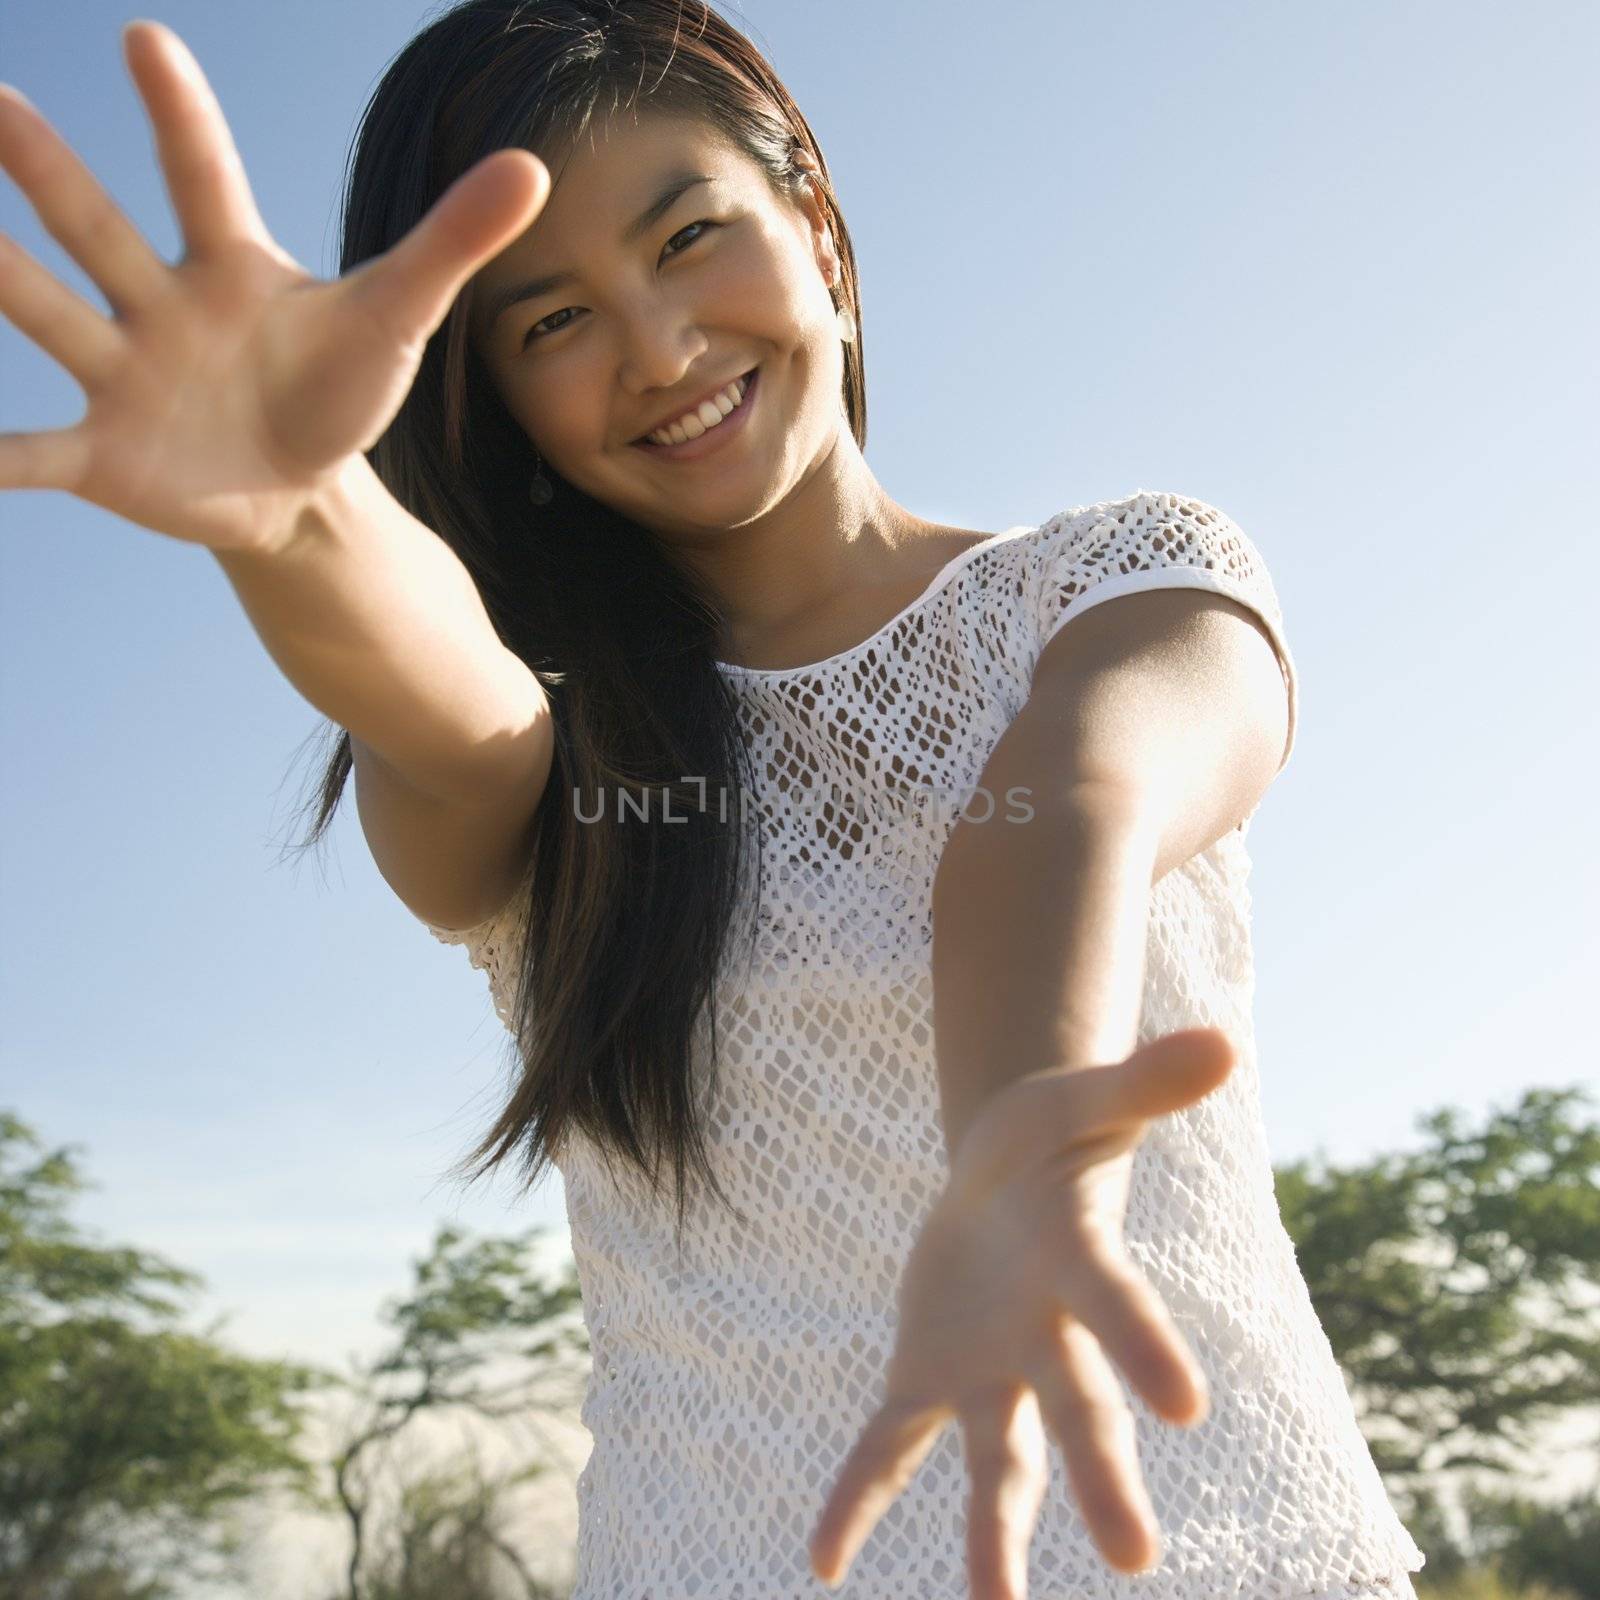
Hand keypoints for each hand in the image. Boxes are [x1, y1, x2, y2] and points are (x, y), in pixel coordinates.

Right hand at [0, 21, 547, 552]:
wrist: (303, 486)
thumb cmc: (340, 386)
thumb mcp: (400, 315)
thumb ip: (453, 240)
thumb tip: (533, 166)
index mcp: (230, 263)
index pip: (202, 176)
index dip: (180, 115)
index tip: (145, 40)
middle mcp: (160, 302)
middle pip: (95, 226)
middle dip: (42, 168)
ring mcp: (123, 374)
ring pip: (50, 315)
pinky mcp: (105, 454)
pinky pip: (35, 453)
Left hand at [807, 1026, 1236, 1599]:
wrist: (1006, 1171)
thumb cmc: (1054, 1137)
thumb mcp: (1084, 1097)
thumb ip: (1146, 1080)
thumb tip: (1225, 1040)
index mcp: (1081, 1261)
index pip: (1117, 1303)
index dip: (1146, 1344)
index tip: (1185, 1406)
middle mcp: (1046, 1334)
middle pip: (1074, 1407)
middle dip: (1101, 1476)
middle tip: (1136, 1557)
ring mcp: (989, 1365)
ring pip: (996, 1459)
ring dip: (993, 1536)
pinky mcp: (928, 1372)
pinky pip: (891, 1443)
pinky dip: (858, 1495)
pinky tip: (822, 1561)